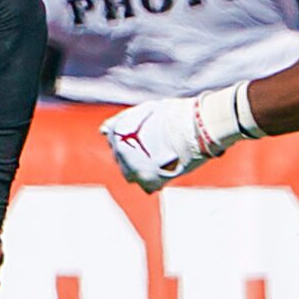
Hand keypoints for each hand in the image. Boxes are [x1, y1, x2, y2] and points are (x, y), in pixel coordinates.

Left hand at [102, 94, 222, 188]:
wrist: (195, 126)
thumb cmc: (173, 115)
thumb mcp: (144, 112)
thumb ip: (121, 122)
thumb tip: (102, 130)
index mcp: (117, 131)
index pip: (113, 140)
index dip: (128, 140)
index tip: (141, 140)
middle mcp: (120, 151)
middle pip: (121, 159)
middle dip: (134, 156)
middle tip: (153, 151)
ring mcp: (133, 168)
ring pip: (131, 175)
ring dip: (142, 170)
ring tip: (159, 163)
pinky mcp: (148, 182)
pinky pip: (147, 187)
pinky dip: (154, 181)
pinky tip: (165, 173)